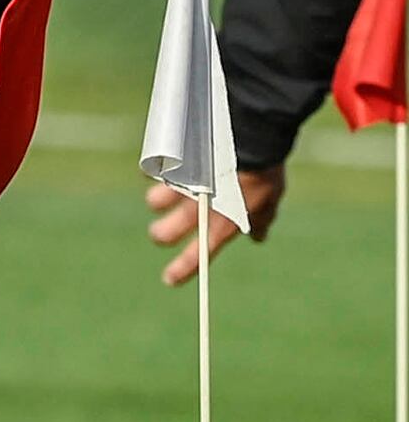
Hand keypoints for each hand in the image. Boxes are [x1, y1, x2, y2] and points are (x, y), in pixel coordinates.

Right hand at [145, 165, 287, 284]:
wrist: (252, 141)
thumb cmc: (264, 174)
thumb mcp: (268, 202)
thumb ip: (260, 221)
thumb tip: (258, 237)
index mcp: (221, 224)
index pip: (198, 255)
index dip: (181, 270)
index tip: (169, 280)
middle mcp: (196, 210)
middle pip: (161, 234)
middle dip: (161, 234)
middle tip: (165, 230)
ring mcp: (182, 189)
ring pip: (153, 202)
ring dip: (157, 199)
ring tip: (167, 191)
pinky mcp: (174, 166)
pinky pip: (155, 170)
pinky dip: (158, 169)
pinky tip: (165, 163)